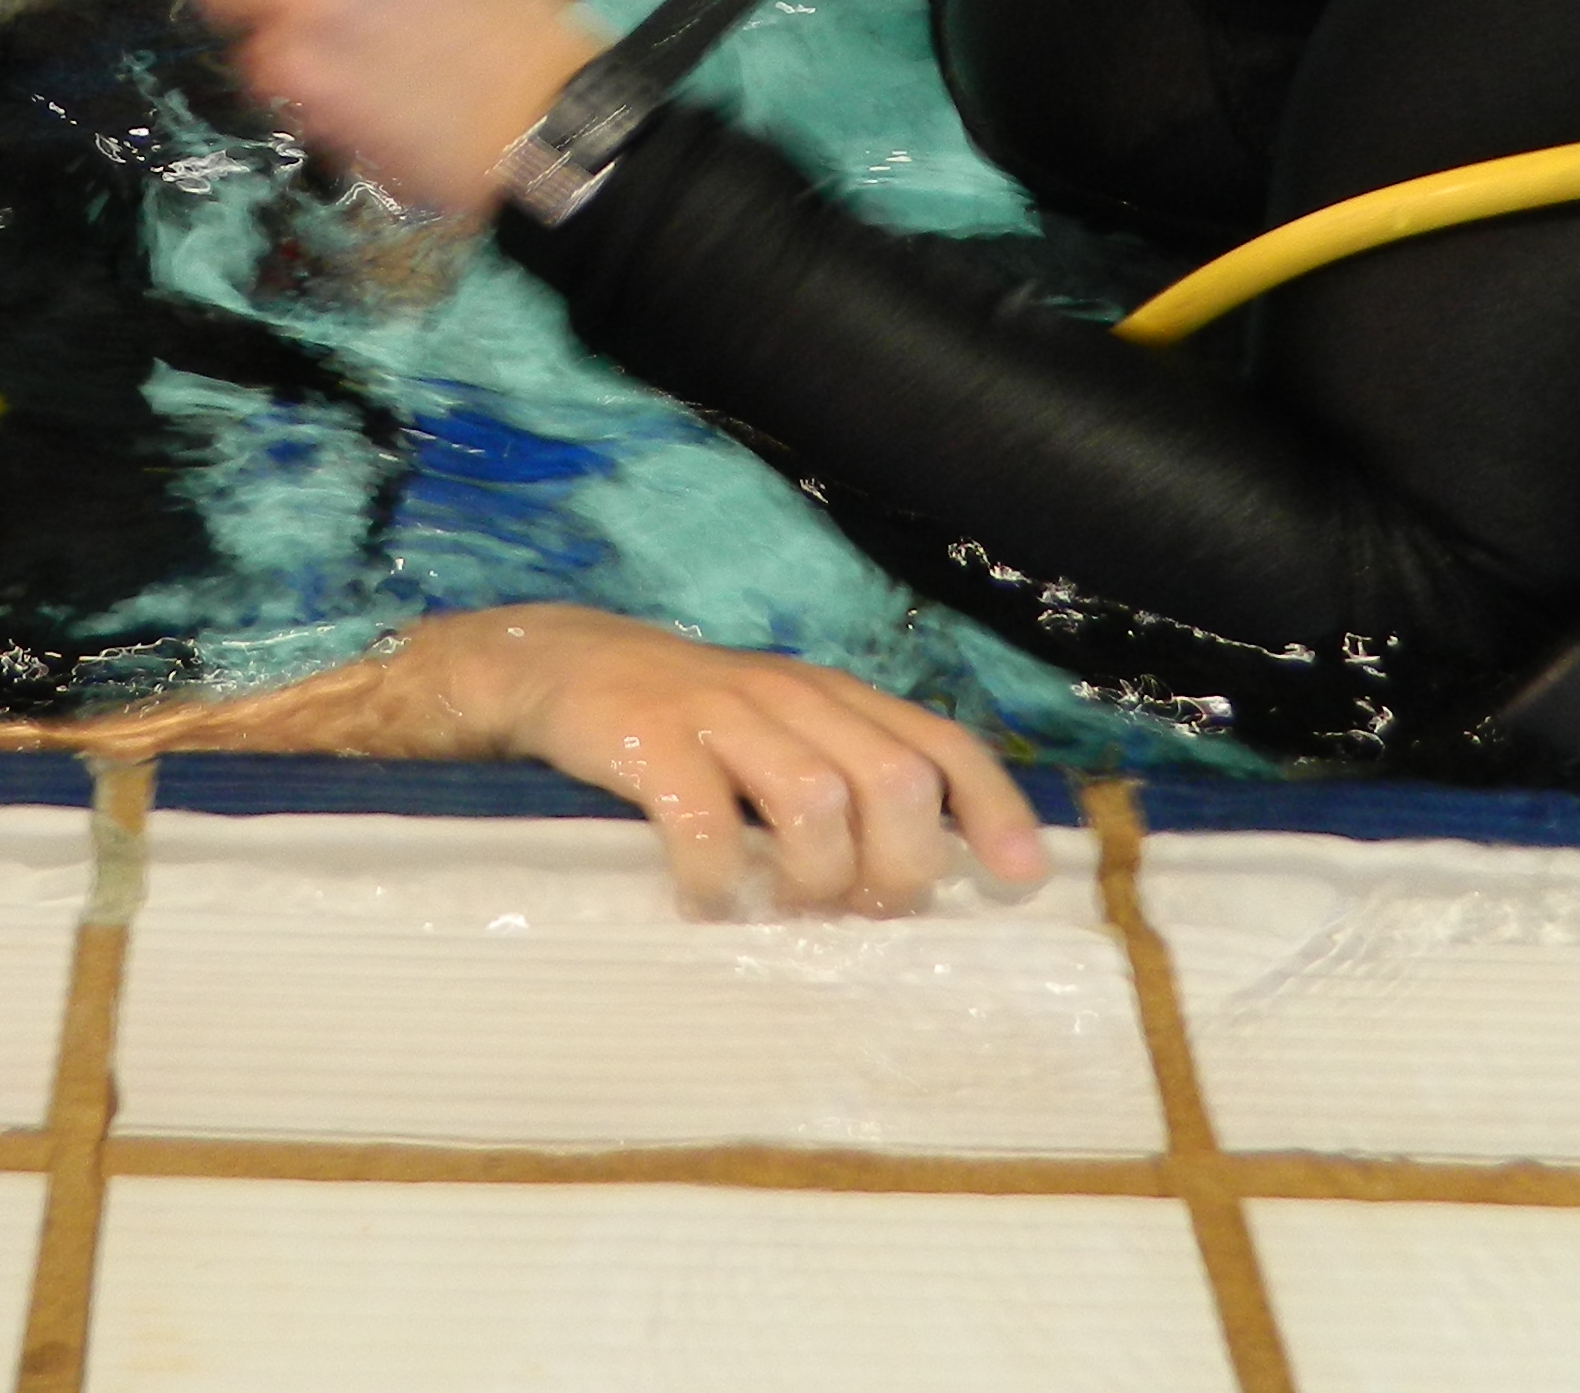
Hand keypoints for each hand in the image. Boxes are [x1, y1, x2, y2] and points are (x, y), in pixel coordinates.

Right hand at [393, 605, 1053, 914]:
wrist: (560, 666)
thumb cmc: (688, 726)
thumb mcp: (778, 733)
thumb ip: (846, 782)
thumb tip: (921, 880)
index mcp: (834, 698)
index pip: (941, 743)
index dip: (990, 810)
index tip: (1019, 880)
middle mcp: (791, 696)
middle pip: (895, 781)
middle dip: (898, 867)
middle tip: (861, 914)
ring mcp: (721, 714)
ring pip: (816, 803)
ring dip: (816, 881)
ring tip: (786, 912)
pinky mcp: (652, 743)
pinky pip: (709, 824)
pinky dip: (722, 881)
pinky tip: (708, 902)